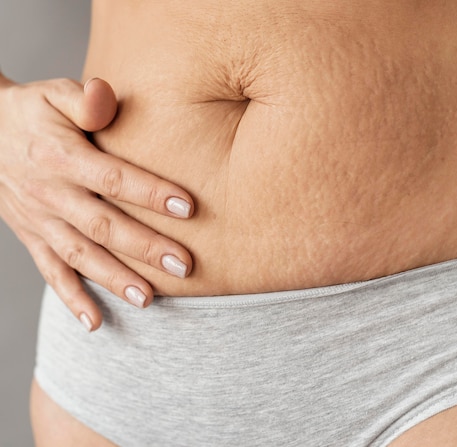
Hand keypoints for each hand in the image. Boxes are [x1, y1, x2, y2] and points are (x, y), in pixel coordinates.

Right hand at [0, 73, 193, 330]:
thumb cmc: (32, 112)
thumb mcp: (53, 92)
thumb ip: (84, 99)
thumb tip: (106, 97)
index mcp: (61, 157)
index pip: (112, 177)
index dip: (150, 192)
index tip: (188, 207)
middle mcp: (50, 194)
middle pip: (103, 225)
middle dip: (144, 248)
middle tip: (184, 266)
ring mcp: (40, 221)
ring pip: (81, 256)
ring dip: (114, 280)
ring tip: (150, 300)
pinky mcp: (32, 238)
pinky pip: (50, 273)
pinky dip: (71, 299)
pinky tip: (96, 323)